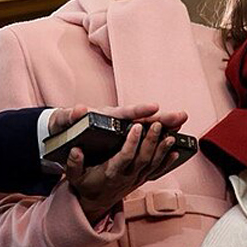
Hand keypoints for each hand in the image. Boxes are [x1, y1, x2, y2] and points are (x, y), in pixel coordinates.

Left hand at [47, 103, 188, 136]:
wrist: (65, 125)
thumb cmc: (65, 122)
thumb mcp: (64, 120)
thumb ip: (70, 115)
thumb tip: (79, 109)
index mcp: (105, 115)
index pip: (124, 113)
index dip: (139, 111)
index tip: (154, 108)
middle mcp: (117, 118)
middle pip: (142, 117)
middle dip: (161, 117)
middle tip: (181, 115)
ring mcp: (122, 126)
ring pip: (147, 125)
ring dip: (164, 124)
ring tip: (183, 122)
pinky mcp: (124, 135)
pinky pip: (144, 135)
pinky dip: (157, 136)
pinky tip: (172, 139)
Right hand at [63, 107, 187, 224]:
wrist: (95, 203)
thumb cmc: (86, 184)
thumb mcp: (74, 176)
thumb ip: (74, 164)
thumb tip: (75, 151)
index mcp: (111, 173)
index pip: (125, 157)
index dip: (132, 142)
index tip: (136, 127)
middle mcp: (126, 177)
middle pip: (143, 159)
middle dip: (151, 141)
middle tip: (158, 124)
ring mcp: (136, 179)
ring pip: (153, 164)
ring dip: (163, 150)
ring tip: (172, 135)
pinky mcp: (141, 179)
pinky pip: (157, 171)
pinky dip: (167, 162)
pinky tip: (175, 151)